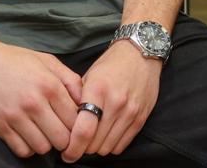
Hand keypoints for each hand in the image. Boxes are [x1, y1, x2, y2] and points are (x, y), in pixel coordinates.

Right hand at [0, 38, 82, 158]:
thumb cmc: (14, 59)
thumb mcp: (46, 60)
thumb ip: (69, 79)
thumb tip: (85, 100)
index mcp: (50, 85)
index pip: (76, 118)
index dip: (79, 123)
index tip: (75, 123)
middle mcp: (34, 102)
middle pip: (63, 138)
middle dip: (66, 138)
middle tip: (62, 132)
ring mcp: (15, 116)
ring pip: (43, 147)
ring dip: (47, 143)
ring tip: (45, 132)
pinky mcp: (0, 126)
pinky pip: (22, 150)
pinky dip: (29, 147)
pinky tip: (29, 135)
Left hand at [62, 40, 163, 161]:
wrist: (141, 54)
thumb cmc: (111, 64)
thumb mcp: (89, 76)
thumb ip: (77, 100)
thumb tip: (64, 126)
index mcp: (98, 89)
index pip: (84, 130)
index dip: (72, 147)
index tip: (66, 153)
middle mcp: (116, 102)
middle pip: (94, 143)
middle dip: (82, 147)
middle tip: (78, 143)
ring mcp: (130, 111)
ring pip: (107, 147)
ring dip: (96, 147)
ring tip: (92, 138)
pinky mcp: (141, 117)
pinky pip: (121, 145)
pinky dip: (111, 145)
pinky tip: (106, 135)